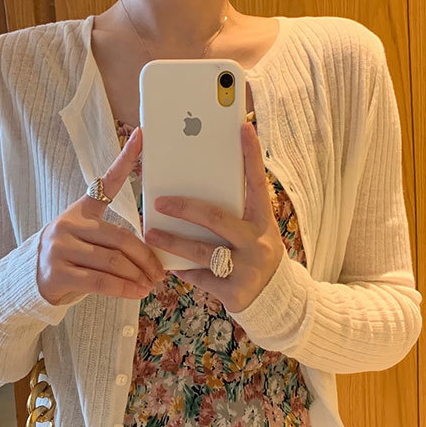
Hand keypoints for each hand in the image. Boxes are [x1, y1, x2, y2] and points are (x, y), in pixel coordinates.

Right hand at [37, 128, 164, 303]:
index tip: (142, 135)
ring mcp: (61, 248)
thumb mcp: (84, 237)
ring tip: (151, 285)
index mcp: (81, 210)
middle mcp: (69, 224)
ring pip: (112, 262)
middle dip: (145, 256)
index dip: (125, 158)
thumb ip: (111, 237)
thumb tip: (152, 246)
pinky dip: (123, 289)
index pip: (107, 181)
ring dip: (137, 276)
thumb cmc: (69, 257)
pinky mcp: (58, 273)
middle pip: (119, 237)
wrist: (29, 281)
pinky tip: (137, 293)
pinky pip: (100, 282)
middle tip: (160, 272)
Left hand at [144, 120, 283, 309]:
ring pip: (201, 250)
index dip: (252, 155)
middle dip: (184, 208)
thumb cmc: (256, 251)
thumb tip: (198, 183)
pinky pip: (200, 277)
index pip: (257, 183)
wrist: (276, 299)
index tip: (244, 127)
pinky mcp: (234, 292)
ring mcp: (247, 268)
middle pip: (216, 218)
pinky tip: (167, 263)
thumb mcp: (255, 229)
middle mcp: (257, 242)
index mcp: (263, 221)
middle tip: (160, 201)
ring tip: (150, 232)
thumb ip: (235, 210)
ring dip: (172, 241)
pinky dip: (182, 269)